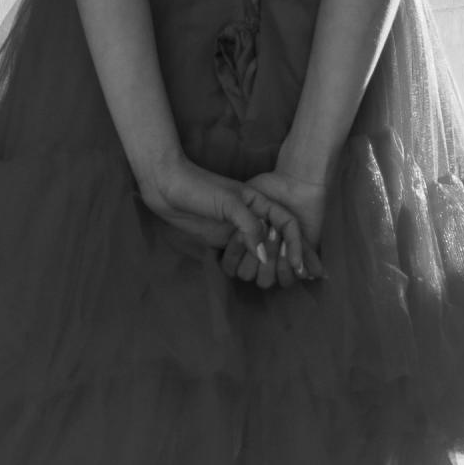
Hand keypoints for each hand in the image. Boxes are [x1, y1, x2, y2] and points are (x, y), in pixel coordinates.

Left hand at [138, 155, 306, 286]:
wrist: (164, 186)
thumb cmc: (197, 187)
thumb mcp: (228, 203)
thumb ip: (249, 227)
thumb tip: (264, 255)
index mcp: (260, 203)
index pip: (288, 224)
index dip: (296, 245)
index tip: (298, 266)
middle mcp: (252, 217)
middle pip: (279, 241)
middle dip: (288, 259)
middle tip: (299, 278)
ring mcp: (236, 229)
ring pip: (260, 251)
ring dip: (265, 265)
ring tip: (272, 279)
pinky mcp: (221, 238)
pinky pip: (239, 256)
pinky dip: (246, 265)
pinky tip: (248, 273)